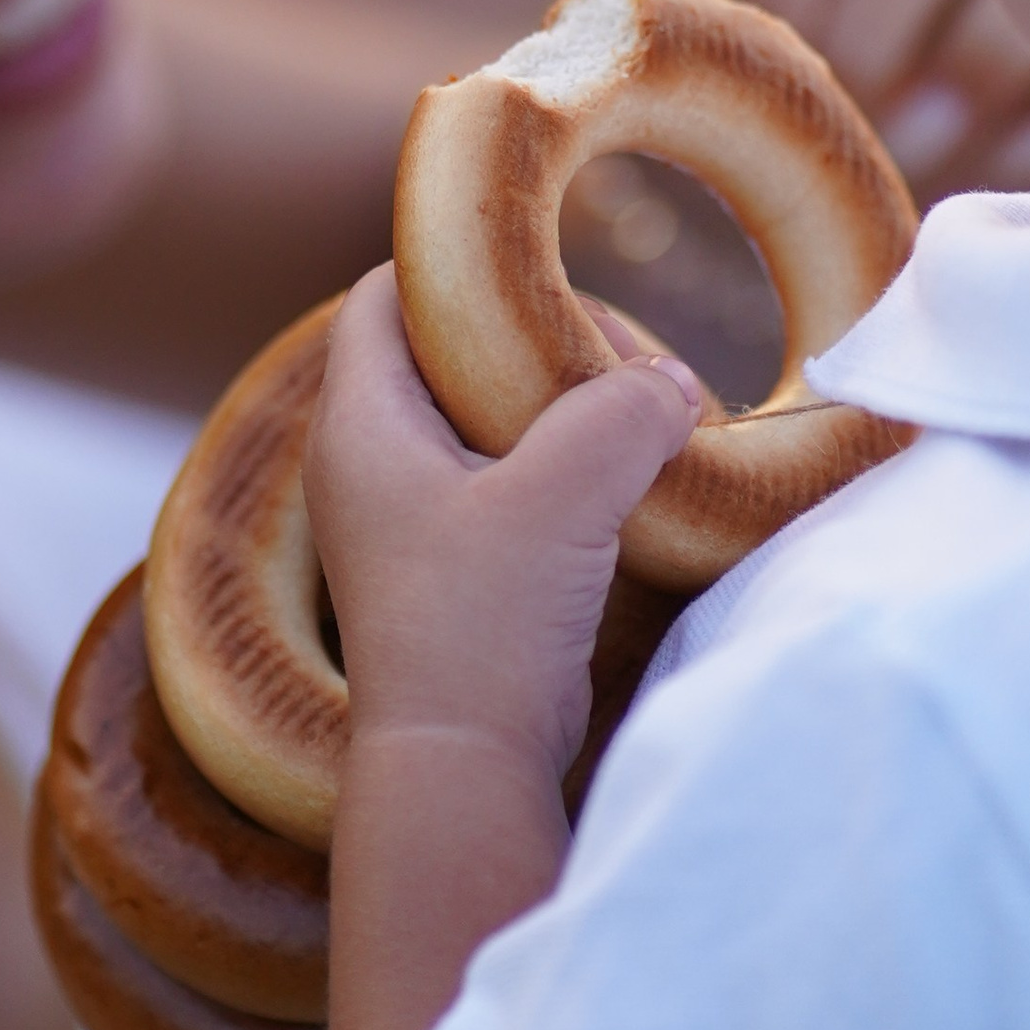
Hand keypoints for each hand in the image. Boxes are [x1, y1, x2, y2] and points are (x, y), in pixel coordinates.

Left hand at [305, 267, 701, 789]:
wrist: (460, 766)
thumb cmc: (481, 625)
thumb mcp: (562, 496)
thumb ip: (620, 416)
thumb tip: (669, 382)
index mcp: (361, 423)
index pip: (384, 294)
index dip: (453, 263)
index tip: (542, 263)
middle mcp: (368, 462)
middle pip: (446, 352)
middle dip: (537, 340)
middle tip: (619, 358)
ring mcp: (407, 518)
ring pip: (483, 420)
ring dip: (558, 410)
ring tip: (637, 413)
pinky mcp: (449, 568)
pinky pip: (502, 481)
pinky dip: (559, 466)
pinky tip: (626, 478)